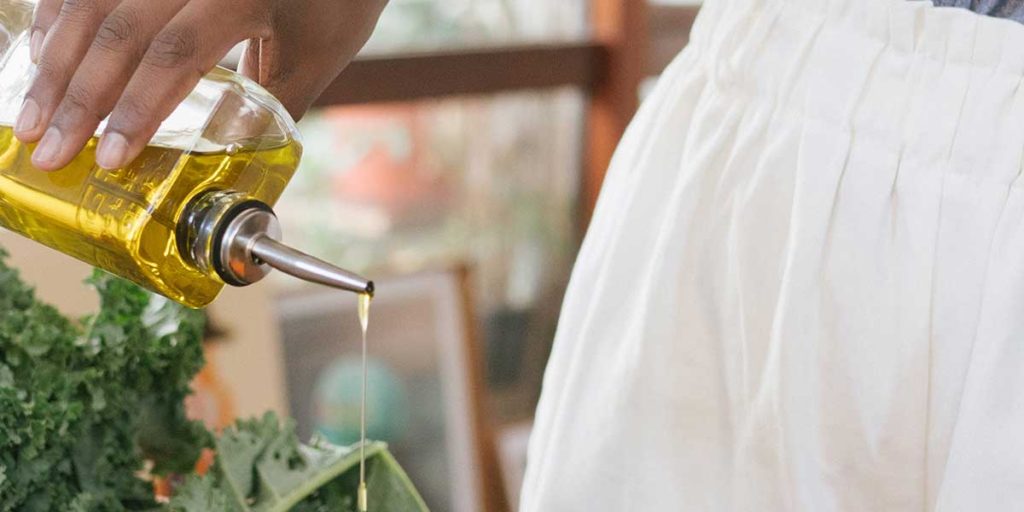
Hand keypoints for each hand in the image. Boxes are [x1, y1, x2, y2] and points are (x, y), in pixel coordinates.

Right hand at [14, 0, 386, 170]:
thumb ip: (272, 107)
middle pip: (118, 29)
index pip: (174, 54)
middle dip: (76, 95)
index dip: (135, 109)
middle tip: (47, 149)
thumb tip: (230, 164)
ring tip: (32, 114)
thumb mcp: (318, 57)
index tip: (108, 159)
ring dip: (54, 58)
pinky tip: (44, 53)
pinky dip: (60, 15)